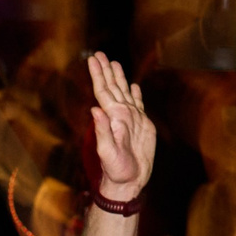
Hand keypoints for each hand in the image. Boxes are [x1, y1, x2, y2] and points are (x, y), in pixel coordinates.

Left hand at [85, 52, 154, 204]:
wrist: (130, 181)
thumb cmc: (116, 170)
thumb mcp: (107, 152)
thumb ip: (102, 131)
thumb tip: (94, 109)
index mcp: (112, 117)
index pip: (103, 91)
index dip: (98, 75)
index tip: (92, 59)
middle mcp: (120, 115)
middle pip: (112, 87)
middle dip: (106, 70)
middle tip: (99, 53)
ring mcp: (131, 119)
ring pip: (124, 92)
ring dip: (119, 77)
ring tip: (114, 62)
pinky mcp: (143, 125)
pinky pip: (138, 105)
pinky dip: (136, 94)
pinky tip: (133, 86)